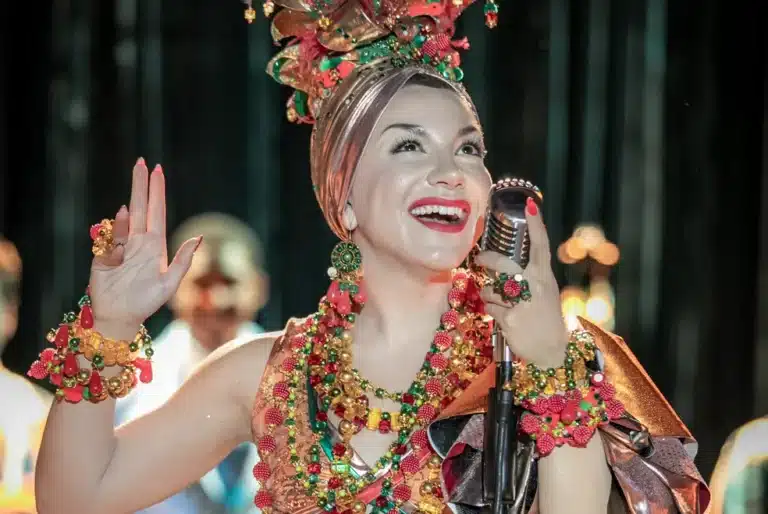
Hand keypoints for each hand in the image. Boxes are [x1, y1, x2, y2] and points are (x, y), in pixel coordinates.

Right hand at [88, 158, 200, 337]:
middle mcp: (137, 241)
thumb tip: (199, 237)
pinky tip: (117, 250)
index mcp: (155, 244)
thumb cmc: (147, 302)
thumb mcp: (170, 284)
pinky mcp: (102, 256)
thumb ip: (184, 261)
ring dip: (126, 215)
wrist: (121, 318)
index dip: (156, 190)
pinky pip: (107, 242)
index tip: (157, 170)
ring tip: (130, 211)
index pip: (157, 211)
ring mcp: (119, 247)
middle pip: (140, 206)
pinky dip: (113, 238)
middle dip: (140, 184)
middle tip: (141, 162)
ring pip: (123, 222)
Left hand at [475, 197, 567, 368]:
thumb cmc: (545, 318)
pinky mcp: (510, 319)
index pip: (540, 245)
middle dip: (488, 259)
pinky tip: (502, 317)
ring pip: (491, 288)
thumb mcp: (544, 292)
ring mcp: (522, 303)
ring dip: (488, 294)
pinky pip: (490, 308)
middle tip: (480, 259)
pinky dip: (492, 312)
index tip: (529, 205)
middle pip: (504, 264)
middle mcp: (535, 286)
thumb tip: (504, 264)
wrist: (553, 350)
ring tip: (498, 302)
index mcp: (544, 276)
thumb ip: (529, 277)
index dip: (535, 225)